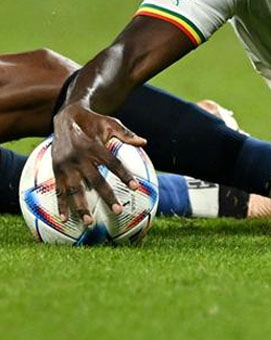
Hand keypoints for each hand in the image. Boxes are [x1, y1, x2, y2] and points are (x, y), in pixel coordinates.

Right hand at [51, 102, 146, 225]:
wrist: (65, 116)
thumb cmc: (93, 121)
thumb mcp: (109, 123)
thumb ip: (125, 134)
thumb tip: (144, 142)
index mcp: (94, 146)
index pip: (113, 163)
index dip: (124, 175)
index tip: (136, 187)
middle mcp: (79, 157)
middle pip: (95, 180)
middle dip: (107, 196)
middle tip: (119, 210)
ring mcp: (66, 165)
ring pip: (75, 189)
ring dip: (81, 207)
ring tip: (89, 222)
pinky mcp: (56, 169)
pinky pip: (59, 189)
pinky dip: (61, 204)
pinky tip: (64, 218)